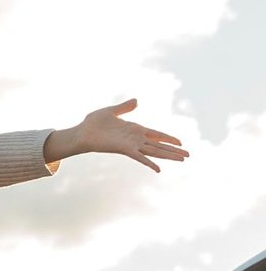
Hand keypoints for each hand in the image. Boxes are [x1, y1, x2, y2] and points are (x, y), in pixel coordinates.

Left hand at [47, 99, 188, 171]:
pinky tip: (159, 169)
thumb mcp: (111, 111)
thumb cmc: (93, 123)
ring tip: (183, 160)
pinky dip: (149, 163)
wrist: (81, 132)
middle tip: (188, 156)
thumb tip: (137, 101)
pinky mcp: (124, 149)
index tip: (181, 142)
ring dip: (169, 156)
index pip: (157, 135)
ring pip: (155, 152)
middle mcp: (135, 139)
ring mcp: (131, 145)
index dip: (169, 138)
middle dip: (174, 150)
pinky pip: (140, 157)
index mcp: (135, 130)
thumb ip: (125, 107)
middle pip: (159, 146)